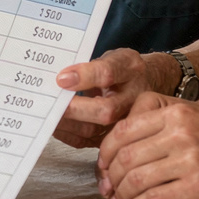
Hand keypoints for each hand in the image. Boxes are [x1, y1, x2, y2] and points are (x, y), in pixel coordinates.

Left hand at [53, 49, 171, 147]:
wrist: (149, 85)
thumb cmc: (125, 70)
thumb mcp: (114, 56)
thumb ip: (92, 65)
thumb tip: (62, 78)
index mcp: (131, 69)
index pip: (108, 73)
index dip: (84, 76)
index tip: (62, 78)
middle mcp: (133, 97)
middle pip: (104, 110)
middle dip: (74, 109)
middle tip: (52, 104)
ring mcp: (127, 120)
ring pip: (95, 131)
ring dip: (68, 124)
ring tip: (49, 115)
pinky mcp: (116, 136)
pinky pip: (90, 142)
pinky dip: (70, 136)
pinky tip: (58, 126)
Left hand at [94, 92, 198, 198]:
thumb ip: (165, 125)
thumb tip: (127, 146)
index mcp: (177, 113)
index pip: (122, 132)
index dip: (106, 154)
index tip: (104, 167)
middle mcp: (179, 133)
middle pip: (125, 157)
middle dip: (110, 177)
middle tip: (107, 190)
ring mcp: (189, 160)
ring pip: (136, 179)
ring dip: (122, 195)